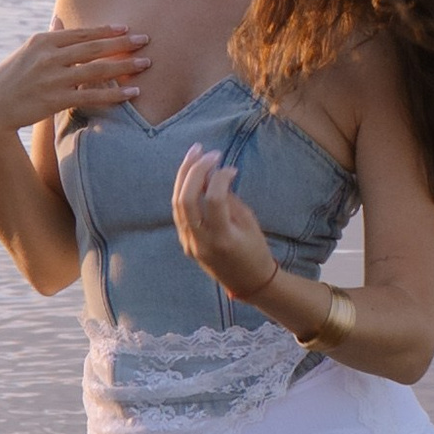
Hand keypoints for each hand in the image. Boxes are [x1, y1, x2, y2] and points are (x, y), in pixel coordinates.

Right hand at [0, 22, 149, 143]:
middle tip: (146, 40)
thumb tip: (60, 19)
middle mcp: (49, 56)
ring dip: (124, 66)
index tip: (127, 28)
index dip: (106, 30)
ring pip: (96, 70)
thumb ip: (49, 37)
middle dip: (122, 44)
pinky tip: (131, 93)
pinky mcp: (54, 99)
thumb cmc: (10, 79)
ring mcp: (52, 78)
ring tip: (145, 64)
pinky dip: (114, 94)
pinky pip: (91, 96)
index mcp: (43, 41)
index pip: (81, 33)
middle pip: (93, 48)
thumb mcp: (27, 52)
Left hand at [171, 143, 280, 301]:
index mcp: (223, 238)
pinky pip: (180, 213)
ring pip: (177, 204)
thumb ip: (229, 198)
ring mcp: (190, 243)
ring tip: (194, 155)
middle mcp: (202, 241)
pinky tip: (192, 176)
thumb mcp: (250, 222)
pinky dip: (184, 191)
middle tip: (205, 151)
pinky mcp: (186, 243)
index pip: (215, 199)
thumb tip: (214, 173)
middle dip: (194, 170)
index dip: (221, 178)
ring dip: (184, 176)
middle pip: (187, 199)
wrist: (248, 283)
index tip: (230, 168)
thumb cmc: (255, 251)